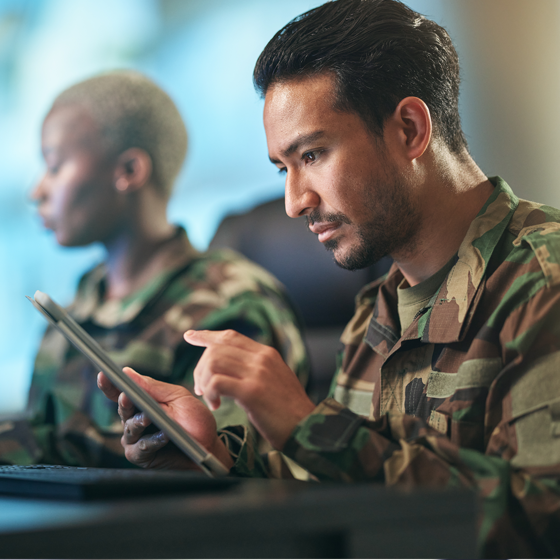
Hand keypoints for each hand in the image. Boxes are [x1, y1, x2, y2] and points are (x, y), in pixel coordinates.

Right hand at [97, 368, 232, 470]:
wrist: (209, 448)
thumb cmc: (194, 421)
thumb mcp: (178, 398)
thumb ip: (153, 387)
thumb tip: (127, 371)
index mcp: (144, 403)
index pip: (122, 392)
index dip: (110, 385)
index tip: (103, 374)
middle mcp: (136, 420)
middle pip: (123, 409)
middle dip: (124, 402)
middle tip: (127, 396)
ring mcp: (137, 439)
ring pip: (130, 428)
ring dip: (139, 422)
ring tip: (149, 418)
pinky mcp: (142, 457)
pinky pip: (141, 448)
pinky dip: (152, 441)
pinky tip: (164, 436)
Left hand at [185, 329, 315, 450]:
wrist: (309, 427)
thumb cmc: (289, 411)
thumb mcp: (275, 380)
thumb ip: (256, 369)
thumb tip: (231, 369)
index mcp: (267, 354)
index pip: (230, 336)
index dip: (207, 335)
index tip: (190, 335)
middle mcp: (262, 358)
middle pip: (217, 348)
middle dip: (201, 367)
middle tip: (201, 388)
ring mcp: (258, 373)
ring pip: (213, 362)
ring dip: (204, 380)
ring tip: (209, 398)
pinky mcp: (252, 391)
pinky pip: (217, 382)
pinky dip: (210, 392)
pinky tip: (215, 405)